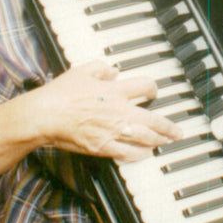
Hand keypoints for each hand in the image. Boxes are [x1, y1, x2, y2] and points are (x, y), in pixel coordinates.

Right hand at [30, 60, 181, 160]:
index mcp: (115, 91)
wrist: (45, 115)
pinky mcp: (103, 147)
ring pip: (146, 138)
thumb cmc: (61, 94)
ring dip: (159, 140)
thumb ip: (101, 68)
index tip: (154, 91)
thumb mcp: (82, 71)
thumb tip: (113, 71)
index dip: (153, 88)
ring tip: (166, 141)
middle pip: (154, 119)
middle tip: (176, 130)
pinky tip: (145, 153)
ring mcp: (113, 131)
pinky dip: (140, 154)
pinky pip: (128, 153)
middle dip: (169, 126)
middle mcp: (119, 111)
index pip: (145, 87)